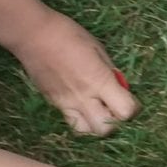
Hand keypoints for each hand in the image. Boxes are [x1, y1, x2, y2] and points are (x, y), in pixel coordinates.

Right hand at [9, 11, 138, 136]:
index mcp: (99, 81)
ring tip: (97, 109)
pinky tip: (81, 101)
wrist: (33, 35)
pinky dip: (80, 116)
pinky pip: (70, 119)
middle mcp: (83, 98)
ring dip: (95, 124)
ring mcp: (65, 104)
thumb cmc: (68, 34)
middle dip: (115, 123)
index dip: (133, 109)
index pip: (125, 111)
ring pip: (85, 132)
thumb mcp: (97, 48)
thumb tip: (119, 85)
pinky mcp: (53, 103)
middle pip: (105, 131)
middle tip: (114, 108)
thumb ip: (110, 71)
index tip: (131, 100)